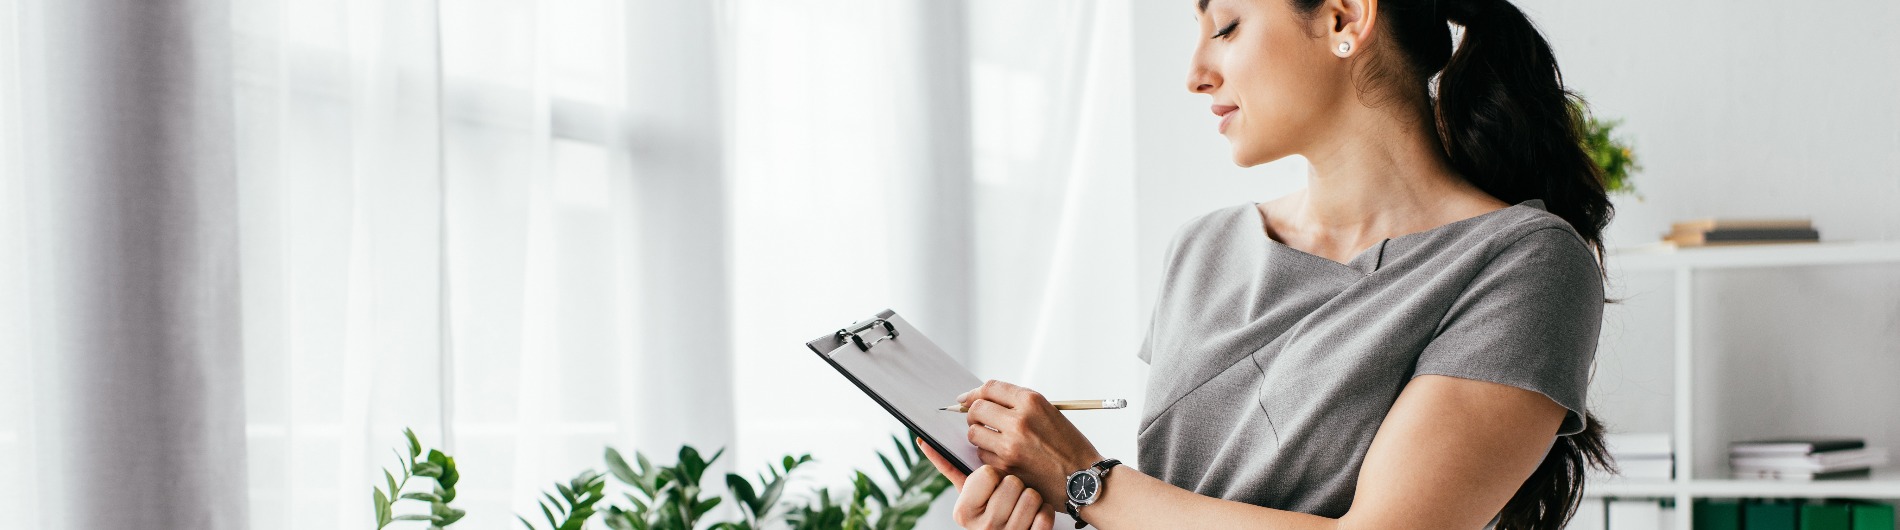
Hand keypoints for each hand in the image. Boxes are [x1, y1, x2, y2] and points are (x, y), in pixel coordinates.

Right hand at [919, 438, 1055, 529]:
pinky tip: (1034, 516)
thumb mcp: (967, 492)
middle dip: (1013, 484)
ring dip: (1031, 497)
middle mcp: (985, 527)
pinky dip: (1044, 512)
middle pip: (1012, 483)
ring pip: (1032, 497)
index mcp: (964, 512)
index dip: (994, 474)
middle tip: (1008, 495)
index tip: (991, 484)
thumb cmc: (988, 508)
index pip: (989, 472)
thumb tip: (923, 440)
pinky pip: (1045, 514)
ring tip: (1021, 504)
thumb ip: (948, 467)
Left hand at [958, 380, 1105, 503]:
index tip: (966, 399)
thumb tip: (983, 400)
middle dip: (973, 414)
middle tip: (979, 420)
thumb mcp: (1049, 413)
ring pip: (974, 433)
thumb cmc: (1069, 446)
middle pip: (977, 409)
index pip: (989, 388)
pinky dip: (988, 455)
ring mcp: (1011, 445)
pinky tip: (1004, 456)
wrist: (1084, 478)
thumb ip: (1019, 404)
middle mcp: (1019, 420)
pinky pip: (982, 455)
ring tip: (994, 439)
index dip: (974, 393)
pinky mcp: (1006, 467)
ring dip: (980, 435)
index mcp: (1031, 401)